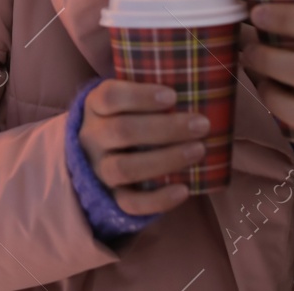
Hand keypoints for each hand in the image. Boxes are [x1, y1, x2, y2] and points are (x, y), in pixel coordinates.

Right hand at [78, 79, 210, 214]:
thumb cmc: (124, 117)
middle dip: (165, 128)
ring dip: (165, 159)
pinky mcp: (110, 196)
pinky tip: (184, 190)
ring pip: (124, 168)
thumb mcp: (125, 101)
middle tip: (201, 124)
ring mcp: (98, 169)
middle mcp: (92, 137)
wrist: (96, 155)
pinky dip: (158, 199)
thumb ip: (148, 95)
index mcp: (94, 106)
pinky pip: (130, 203)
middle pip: (122, 131)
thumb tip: (194, 89)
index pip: (110, 96)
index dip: (140, 95)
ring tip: (198, 150)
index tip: (173, 96)